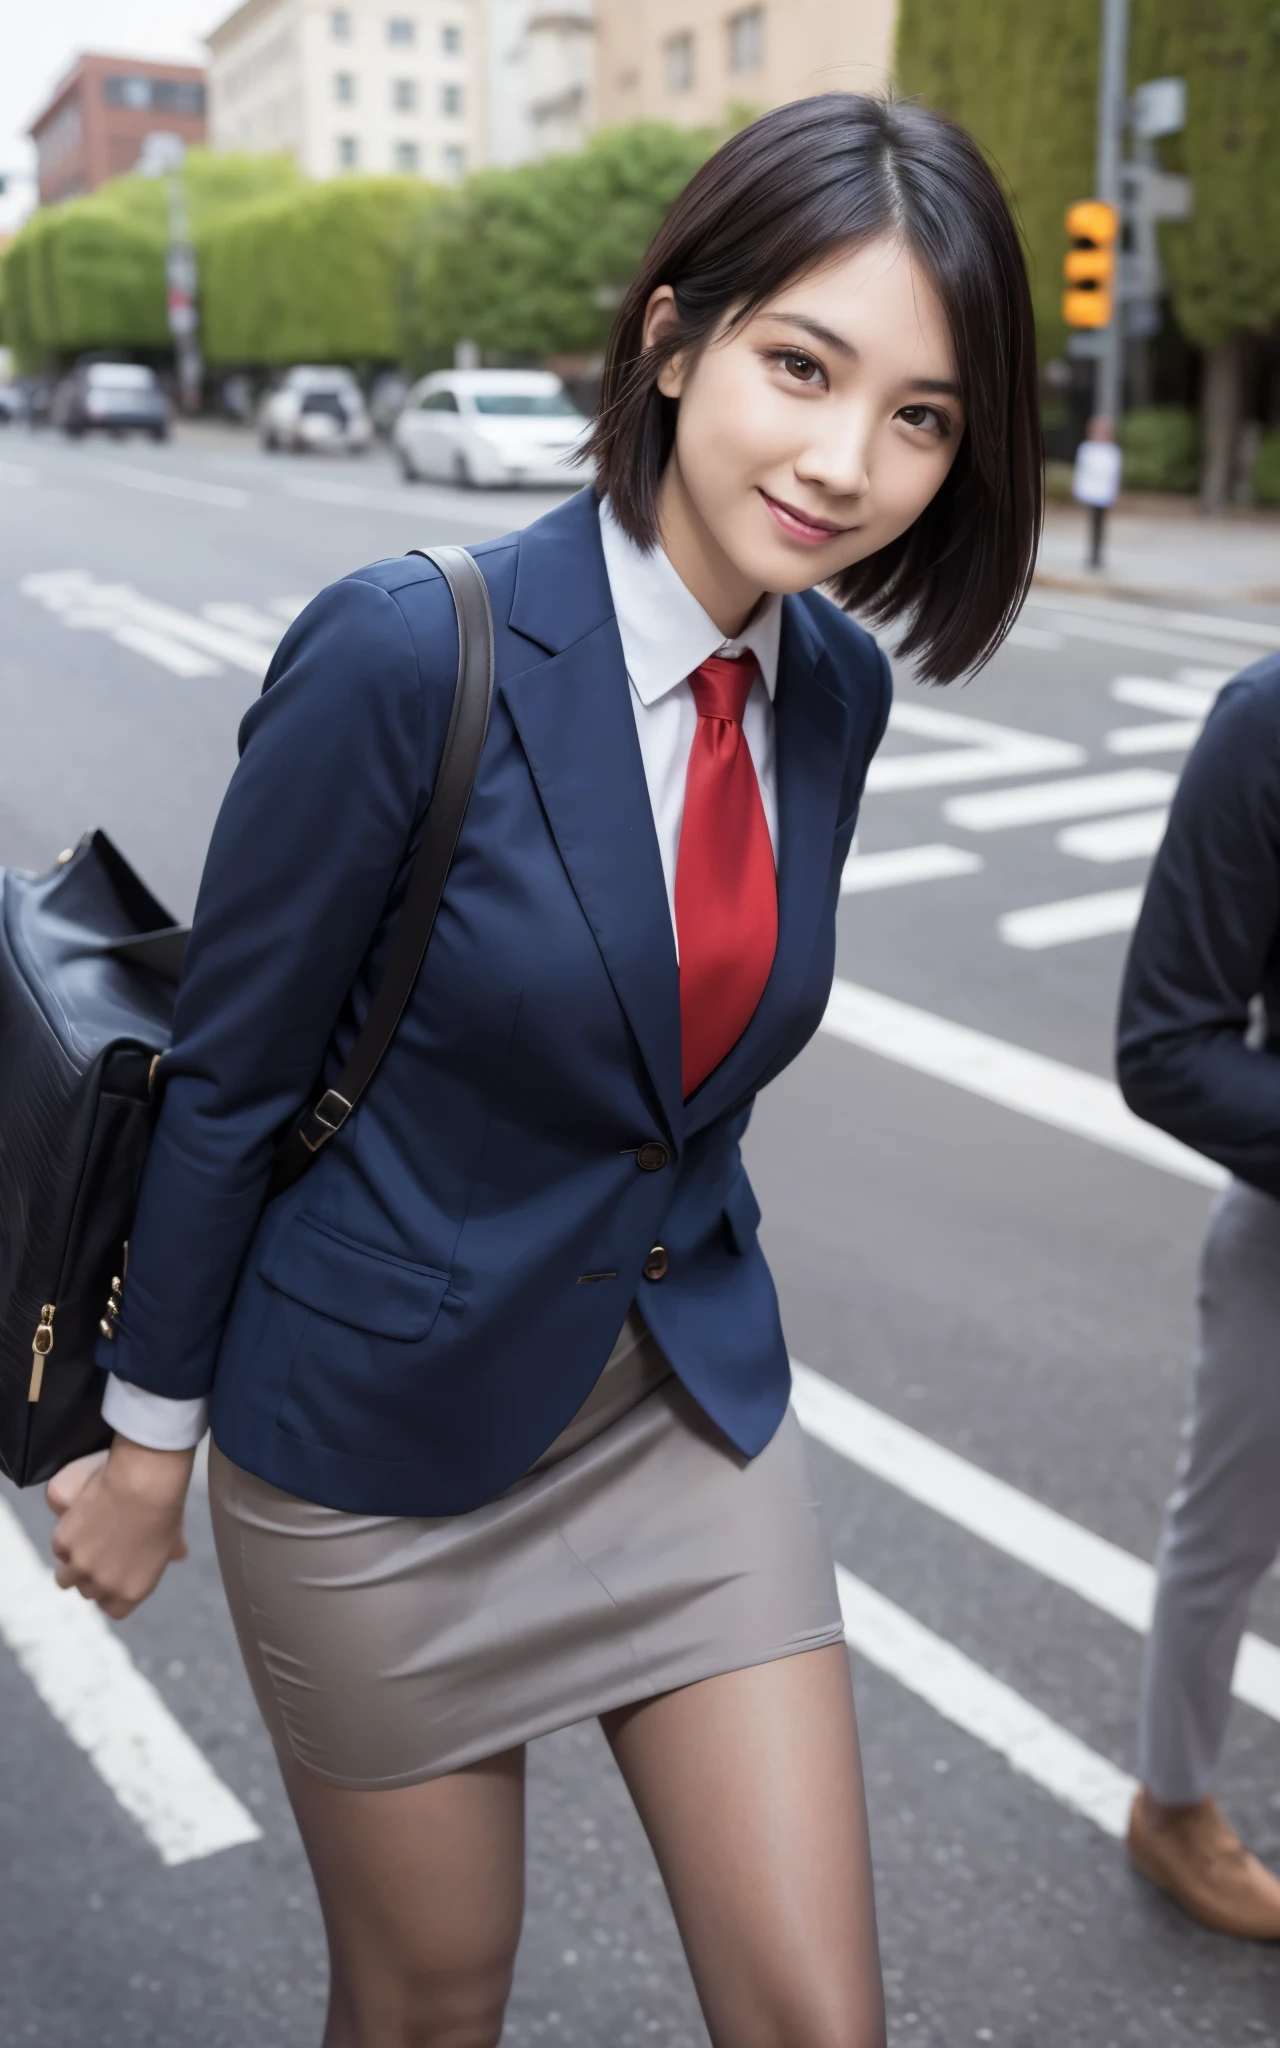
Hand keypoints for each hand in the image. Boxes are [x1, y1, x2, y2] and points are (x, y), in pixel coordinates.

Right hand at [50, 1436, 194, 1620]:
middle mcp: (105, 1585)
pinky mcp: (64, 1544)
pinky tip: (82, 1519)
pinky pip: (59, 1548)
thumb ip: (169, 1554)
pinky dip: (66, 1537)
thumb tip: (180, 1555)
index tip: (111, 1577)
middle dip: (91, 1577)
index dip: (110, 1593)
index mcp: (133, 1590)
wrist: (143, 1483)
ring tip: (83, 1543)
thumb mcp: (171, 1538)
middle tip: (99, 1552)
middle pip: (88, 1592)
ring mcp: (82, 1566)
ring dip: (72, 1564)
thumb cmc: (164, 1506)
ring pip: (65, 1578)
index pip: (113, 1609)